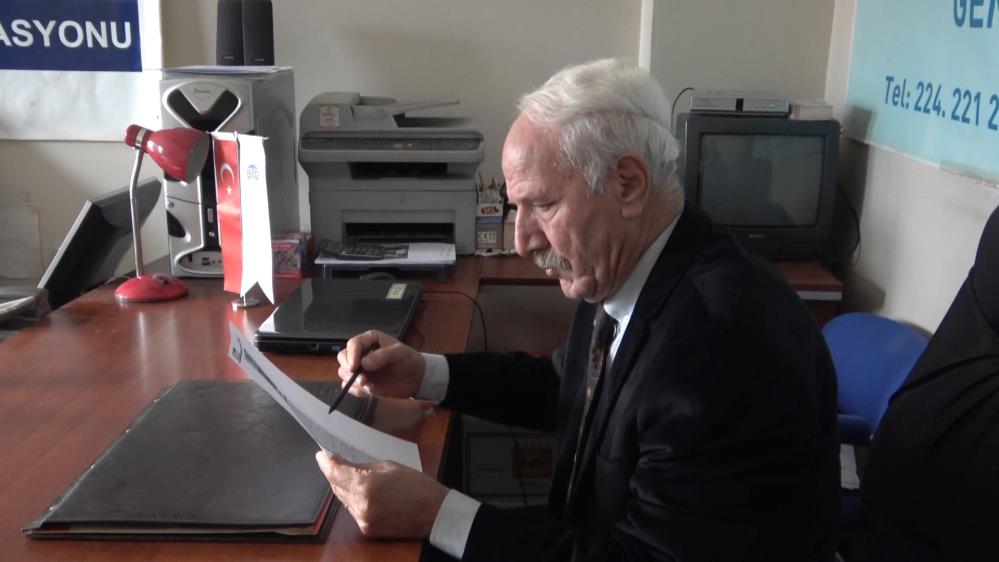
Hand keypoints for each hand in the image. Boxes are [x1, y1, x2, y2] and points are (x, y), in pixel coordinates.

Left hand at [315, 451, 447, 537]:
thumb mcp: (388, 467)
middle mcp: (360, 505)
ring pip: (343, 500)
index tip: (322, 456)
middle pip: (336, 487)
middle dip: (336, 474)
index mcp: (366, 485)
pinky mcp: (367, 529)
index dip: (326, 463)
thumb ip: (361, 467)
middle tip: (337, 462)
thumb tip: (342, 464)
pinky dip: (355, 501)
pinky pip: (353, 511)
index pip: (335, 473)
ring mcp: (362, 519)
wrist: (434, 513)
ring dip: (345, 488)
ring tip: (357, 478)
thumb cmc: (416, 486)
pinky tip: (366, 494)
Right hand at [337, 330, 424, 398]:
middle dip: (349, 370)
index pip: (353, 345)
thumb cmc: (409, 360)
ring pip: (344, 373)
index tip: (354, 368)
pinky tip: (371, 391)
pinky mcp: (361, 382)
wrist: (415, 378)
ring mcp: (360, 368)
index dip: (351, 356)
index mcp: (369, 340)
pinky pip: (350, 387)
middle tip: (362, 380)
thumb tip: (364, 363)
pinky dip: (357, 391)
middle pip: (343, 358)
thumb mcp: (400, 353)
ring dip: (354, 382)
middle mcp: (361, 353)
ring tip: (371, 387)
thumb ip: (382, 356)